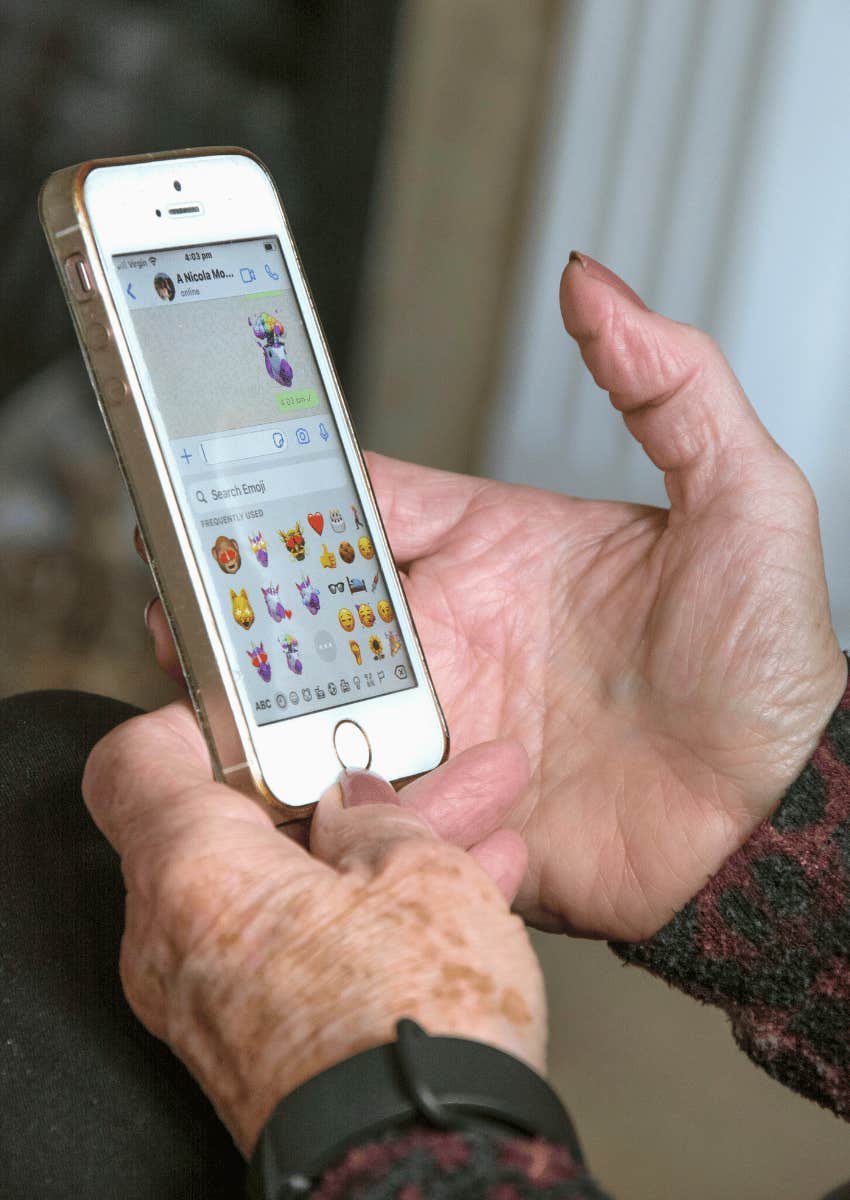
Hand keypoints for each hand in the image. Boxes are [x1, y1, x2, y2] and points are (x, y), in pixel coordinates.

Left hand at [82, 704, 543, 1154]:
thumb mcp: (419, 870)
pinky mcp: (262, 1041)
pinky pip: (307, 948)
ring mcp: (217, 999)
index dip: (197, 722)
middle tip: (399, 770)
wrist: (426, 1168)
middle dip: (329, 792)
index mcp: (193, 872)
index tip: (256, 713)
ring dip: (369, 851)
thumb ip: (379, 815)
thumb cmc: (410, 1027)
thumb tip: (362, 805)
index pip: (139, 762)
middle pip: (236, 827)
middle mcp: (180, 940)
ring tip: (463, 824)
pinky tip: (462, 888)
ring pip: (288, 887)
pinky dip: (368, 915)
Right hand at [143, 254, 845, 941]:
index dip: (288, 485)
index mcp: (498, 550)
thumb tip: (593, 284)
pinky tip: (276, 768)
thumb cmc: (772, 661)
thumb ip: (668, 381)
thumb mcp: (742, 495)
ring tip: (206, 680)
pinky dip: (309, 780)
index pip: (369, 501)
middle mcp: (459, 632)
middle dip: (242, 592)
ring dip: (257, 688)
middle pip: (314, 600)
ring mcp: (446, 720)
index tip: (216, 473)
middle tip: (184, 590)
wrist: (781, 814)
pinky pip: (354, 790)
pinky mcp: (446, 805)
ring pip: (313, 695)